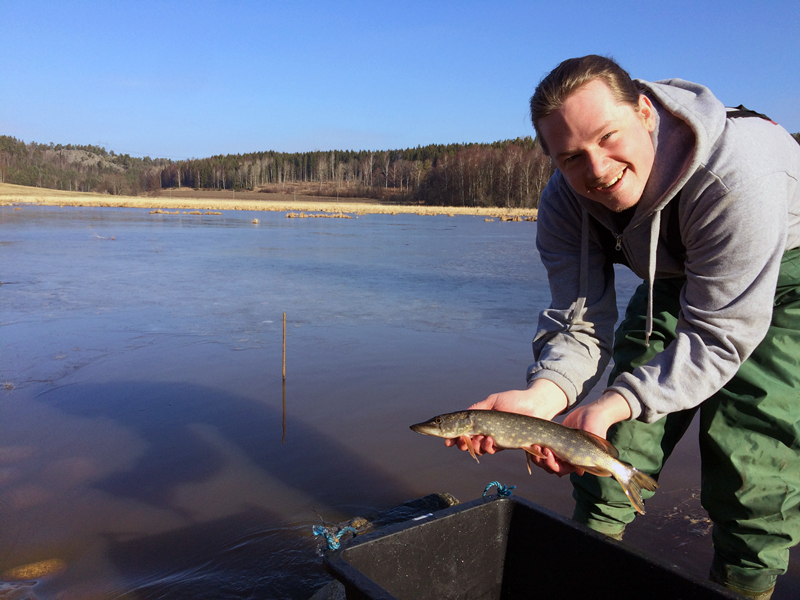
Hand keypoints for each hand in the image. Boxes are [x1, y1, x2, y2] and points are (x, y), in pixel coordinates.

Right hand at [444, 379, 567, 456]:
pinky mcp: (504, 444)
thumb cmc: (515, 400)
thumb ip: (476, 409)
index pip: (462, 430)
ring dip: (475, 446)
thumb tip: (462, 415)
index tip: (446, 441)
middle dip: (461, 444)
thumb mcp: (492, 401)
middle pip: (467, 443)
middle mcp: (484, 430)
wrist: (535, 406)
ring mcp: (493, 438)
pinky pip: (491, 450)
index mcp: (479, 420)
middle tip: (461, 442)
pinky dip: (487, 447)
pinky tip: (490, 440)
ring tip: (481, 438)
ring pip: (477, 449)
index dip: (453, 437)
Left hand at [529, 391, 632, 476]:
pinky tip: (534, 441)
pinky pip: (542, 449)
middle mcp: (567, 458)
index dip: (551, 464)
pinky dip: (537, 447)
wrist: (591, 412)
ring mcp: (560, 450)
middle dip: (542, 460)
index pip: (560, 470)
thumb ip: (589, 455)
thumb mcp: (593, 440)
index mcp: (576, 462)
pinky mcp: (554, 441)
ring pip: (544, 459)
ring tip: (535, 444)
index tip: (548, 452)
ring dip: (537, 454)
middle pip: (550, 467)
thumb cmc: (595, 426)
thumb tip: (580, 473)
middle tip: (539, 448)